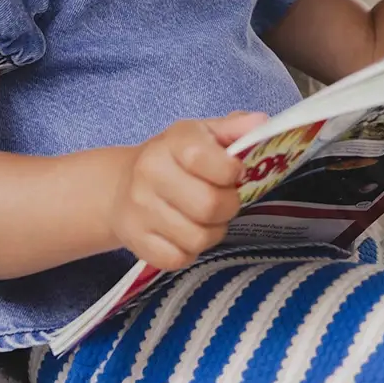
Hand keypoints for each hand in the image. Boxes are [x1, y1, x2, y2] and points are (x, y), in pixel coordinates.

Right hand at [108, 111, 266, 271]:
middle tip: (225, 199)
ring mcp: (140, 211)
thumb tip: (263, 123)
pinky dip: (191, 251)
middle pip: (209, 205)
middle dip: (228, 205)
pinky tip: (186, 233)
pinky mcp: (136, 243)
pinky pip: (180, 259)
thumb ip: (234, 128)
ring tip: (206, 217)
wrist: (120, 185)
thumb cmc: (172, 158)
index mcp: (170, 144)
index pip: (203, 158)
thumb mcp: (201, 134)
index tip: (235, 172)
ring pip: (198, 238)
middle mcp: (150, 175)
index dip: (231, 170)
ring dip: (213, 231)